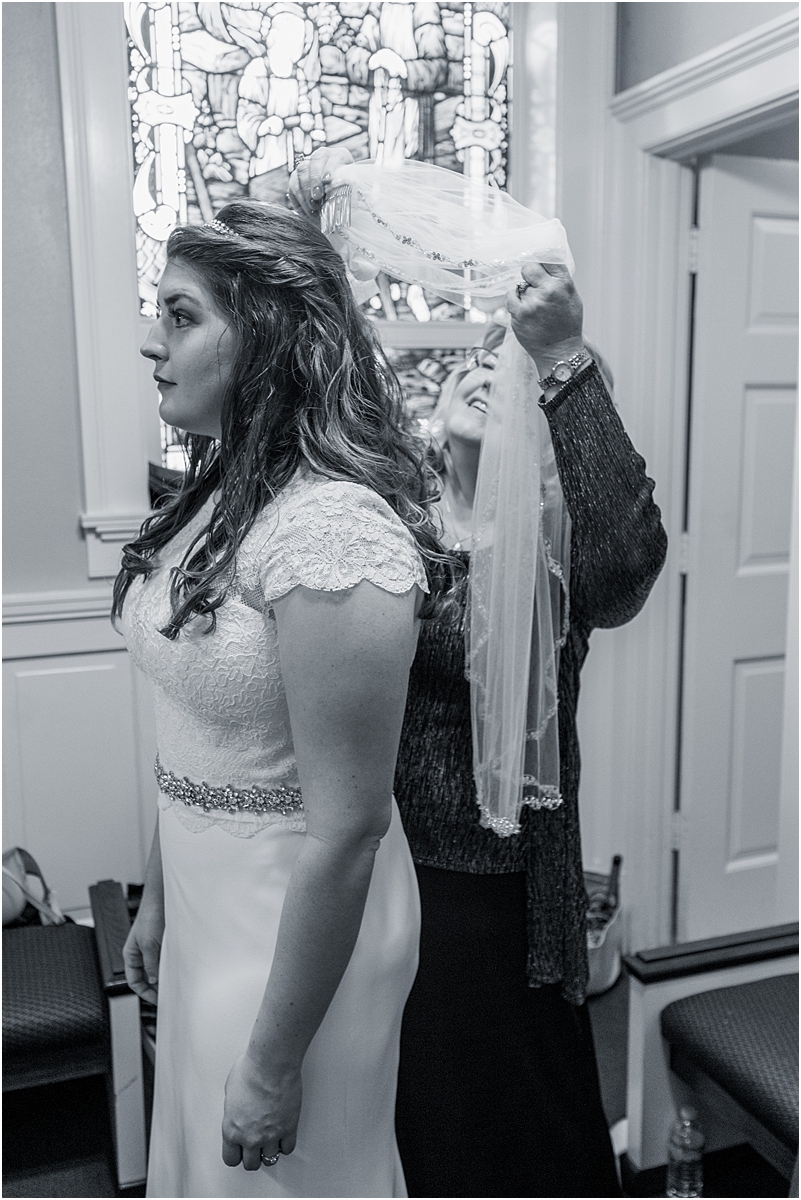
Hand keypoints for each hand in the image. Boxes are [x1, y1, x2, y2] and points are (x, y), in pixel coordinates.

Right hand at [122, 894, 163, 1005]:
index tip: (156, 999)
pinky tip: (177, 969)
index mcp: (130, 954)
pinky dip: (170, 966)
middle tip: (167, 994)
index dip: (144, 992)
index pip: (134, 981)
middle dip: (155, 986)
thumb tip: (153, 980)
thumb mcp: (148, 944)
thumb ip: (150, 964)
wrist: (162, 898)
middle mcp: (140, 952)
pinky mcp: (162, 942)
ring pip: (156, 968)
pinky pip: (165, 959)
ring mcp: (151, 947)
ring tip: (174, 983)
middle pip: (146, 977)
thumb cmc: (150, 915)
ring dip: (164, 976)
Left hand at [222, 1052, 301, 1170]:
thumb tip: (238, 1110)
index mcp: (232, 1129)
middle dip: (253, 1156)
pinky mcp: (289, 1128)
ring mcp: (271, 1135)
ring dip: (270, 1150)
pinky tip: (283, 1136)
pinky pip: (288, 1148)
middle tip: (256, 1148)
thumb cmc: (250, 1071)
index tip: (240, 1151)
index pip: (230, 1158)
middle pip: (251, 1164)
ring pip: (270, 1159)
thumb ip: (234, 1110)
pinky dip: (285, 1144)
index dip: (236, 1155)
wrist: (271, 1064)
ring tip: (271, 1141)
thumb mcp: (230, 1092)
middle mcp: (250, 1137)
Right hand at [288, 146, 354, 218]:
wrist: (342, 193)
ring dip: (305, 191)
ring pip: (300, 173)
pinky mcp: (297, 179)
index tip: (328, 181)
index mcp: (338, 155)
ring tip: (313, 206)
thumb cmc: (350, 190)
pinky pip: (293, 186)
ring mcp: (307, 167)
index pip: (331, 157)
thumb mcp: (353, 186)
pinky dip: (299, 200)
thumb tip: (344, 199)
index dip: (328, 168)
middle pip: (312, 163)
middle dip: (313, 180)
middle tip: (317, 196)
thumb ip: (349, 187)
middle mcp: (320, 157)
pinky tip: (307, 210)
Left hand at [506, 262, 583, 370]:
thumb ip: (560, 279)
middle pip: (529, 268)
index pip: (548, 259)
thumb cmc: (566, 324)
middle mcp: (548, 290)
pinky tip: (524, 309)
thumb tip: (545, 261)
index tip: (539, 265)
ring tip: (534, 307)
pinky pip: (510, 296)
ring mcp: (532, 302)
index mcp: (563, 284)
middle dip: (529, 274)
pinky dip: (514, 300)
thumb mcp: (572, 298)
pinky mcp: (519, 313)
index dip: (541, 261)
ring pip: (520, 285)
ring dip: (524, 292)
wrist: (559, 352)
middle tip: (533, 285)